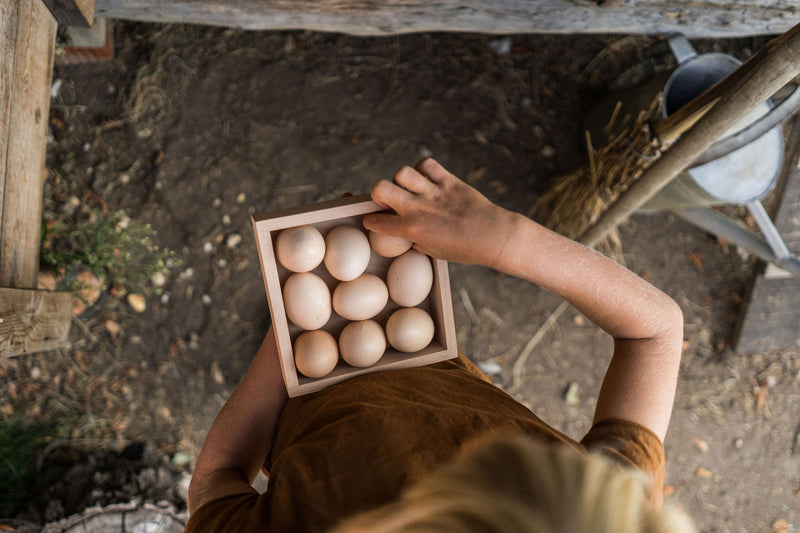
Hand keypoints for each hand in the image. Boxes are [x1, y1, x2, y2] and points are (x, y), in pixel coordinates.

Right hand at [363, 159, 517, 267]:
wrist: (494, 237)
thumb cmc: (465, 250)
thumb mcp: (434, 253)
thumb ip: (415, 240)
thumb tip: (407, 233)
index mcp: (412, 230)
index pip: (376, 221)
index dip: (372, 220)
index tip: (375, 219)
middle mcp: (419, 208)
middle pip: (379, 188)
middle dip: (378, 193)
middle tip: (389, 200)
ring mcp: (434, 192)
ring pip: (402, 172)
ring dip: (401, 179)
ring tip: (411, 188)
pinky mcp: (449, 181)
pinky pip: (427, 164)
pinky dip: (423, 168)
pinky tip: (428, 178)